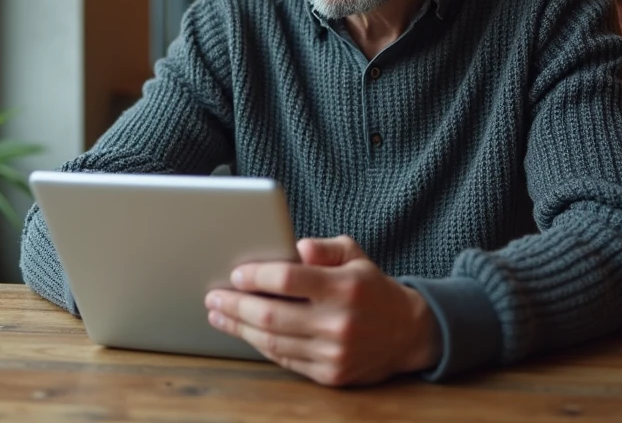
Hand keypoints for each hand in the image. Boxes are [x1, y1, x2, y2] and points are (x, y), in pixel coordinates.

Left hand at [204, 235, 440, 386]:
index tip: (236, 273)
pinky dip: (261, 345)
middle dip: (234, 306)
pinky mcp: (331, 375)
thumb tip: (295, 246)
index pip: (288, 280)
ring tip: (219, 316)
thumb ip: (324, 247)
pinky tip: (245, 333)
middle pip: (271, 315)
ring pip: (273, 342)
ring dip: (239, 328)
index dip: (256, 277)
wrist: (407, 332)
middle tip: (213, 297)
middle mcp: (338, 323)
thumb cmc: (371, 288)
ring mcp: (334, 353)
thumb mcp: (355, 254)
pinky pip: (285, 360)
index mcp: (344, 288)